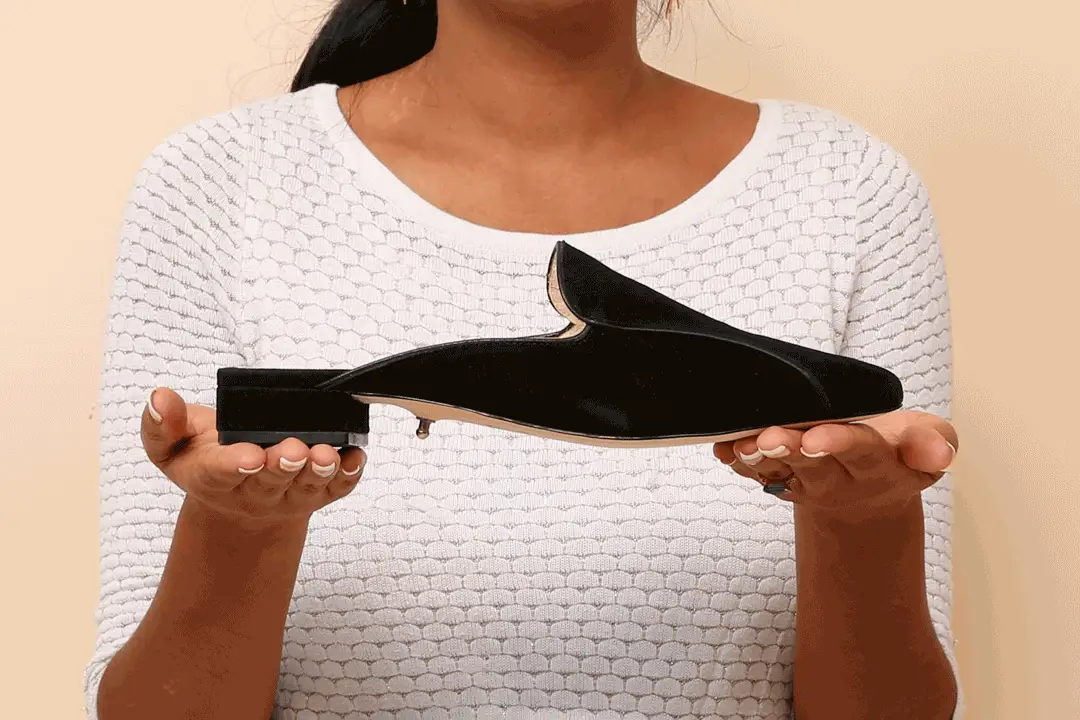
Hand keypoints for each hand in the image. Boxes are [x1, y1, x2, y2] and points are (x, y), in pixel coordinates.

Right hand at [141, 387, 366, 528]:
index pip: (222, 473)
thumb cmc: (206, 460)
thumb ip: (161, 426)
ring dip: (319, 471)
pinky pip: (336, 488)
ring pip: (306, 487)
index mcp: (213, 478)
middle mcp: (253, 491)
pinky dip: (348, 474)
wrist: (239, 494)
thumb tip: (159, 398)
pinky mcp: (317, 493)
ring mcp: (288, 495)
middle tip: (293, 451)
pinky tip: (355, 457)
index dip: (235, 464)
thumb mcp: (172, 446)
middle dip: (283, 466)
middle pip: (271, 481)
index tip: (249, 454)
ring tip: (324, 455)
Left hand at [712, 410, 957, 521]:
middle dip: (789, 449)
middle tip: (769, 438)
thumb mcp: (928, 441)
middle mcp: (839, 478)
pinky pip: (756, 474)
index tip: (816, 438)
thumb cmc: (899, 450)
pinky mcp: (780, 481)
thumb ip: (934, 442)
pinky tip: (722, 449)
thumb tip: (940, 454)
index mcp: (879, 464)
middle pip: (812, 465)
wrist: (870, 488)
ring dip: (757, 459)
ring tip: (742, 445)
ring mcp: (806, 483)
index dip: (838, 444)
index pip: (860, 451)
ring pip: (779, 473)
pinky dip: (737, 462)